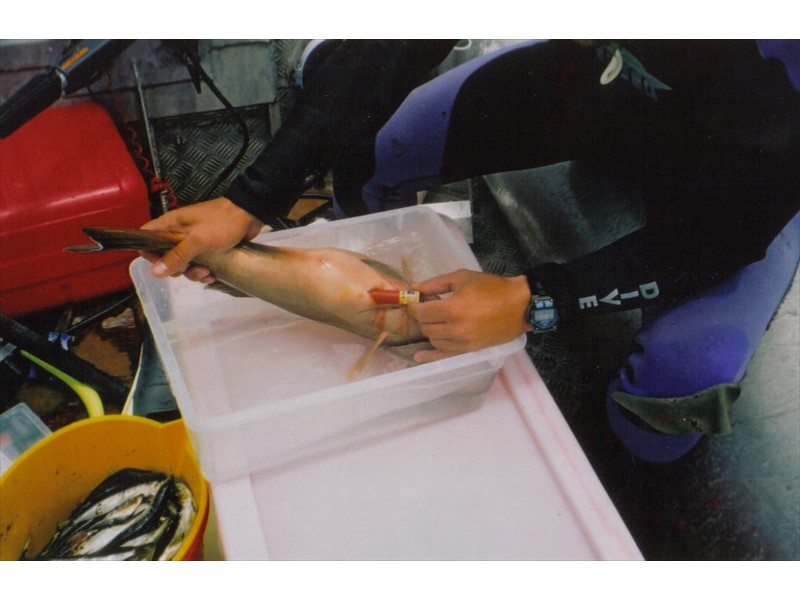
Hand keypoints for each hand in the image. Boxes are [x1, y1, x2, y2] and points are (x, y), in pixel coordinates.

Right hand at [140, 197, 262, 282]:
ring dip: (193, 273)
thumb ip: (176, 256)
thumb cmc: (223, 222)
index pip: (147, 238)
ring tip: (206, 272)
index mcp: (171, 224)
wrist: (249, 215)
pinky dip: (204, 272)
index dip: (149, 253)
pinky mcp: (208, 249)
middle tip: (188, 268)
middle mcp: (179, 233)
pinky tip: (213, 275)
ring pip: (184, 264)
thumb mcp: (198, 241)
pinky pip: (199, 265)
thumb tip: (155, 272)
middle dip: (176, 269)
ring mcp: (194, 242)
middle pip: (165, 256)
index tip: (161, 264)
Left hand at [407, 269, 532, 362]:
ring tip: (437, 320)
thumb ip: (435, 284)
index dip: (413, 307)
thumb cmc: (491, 288)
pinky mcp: (470, 350)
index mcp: (453, 309)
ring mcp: (463, 343)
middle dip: (423, 317)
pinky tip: (418, 356)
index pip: (421, 313)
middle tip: (428, 308)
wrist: (519, 306)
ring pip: (434, 340)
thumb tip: (414, 289)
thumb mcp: (462, 278)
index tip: (414, 301)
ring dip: (431, 330)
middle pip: (426, 327)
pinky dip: (431, 355)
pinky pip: (445, 355)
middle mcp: (456, 329)